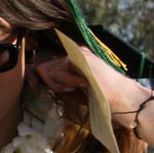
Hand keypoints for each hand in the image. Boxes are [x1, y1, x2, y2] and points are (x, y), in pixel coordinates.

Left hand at [29, 46, 152, 126]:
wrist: (122, 98)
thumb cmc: (98, 99)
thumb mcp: (72, 90)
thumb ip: (56, 83)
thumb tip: (34, 80)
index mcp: (72, 61)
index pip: (43, 66)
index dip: (32, 76)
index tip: (32, 86)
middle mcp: (72, 54)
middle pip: (41, 68)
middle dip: (51, 84)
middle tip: (71, 89)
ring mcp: (74, 53)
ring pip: (45, 70)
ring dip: (59, 84)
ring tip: (79, 85)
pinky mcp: (76, 57)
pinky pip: (55, 72)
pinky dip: (66, 82)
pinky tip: (82, 83)